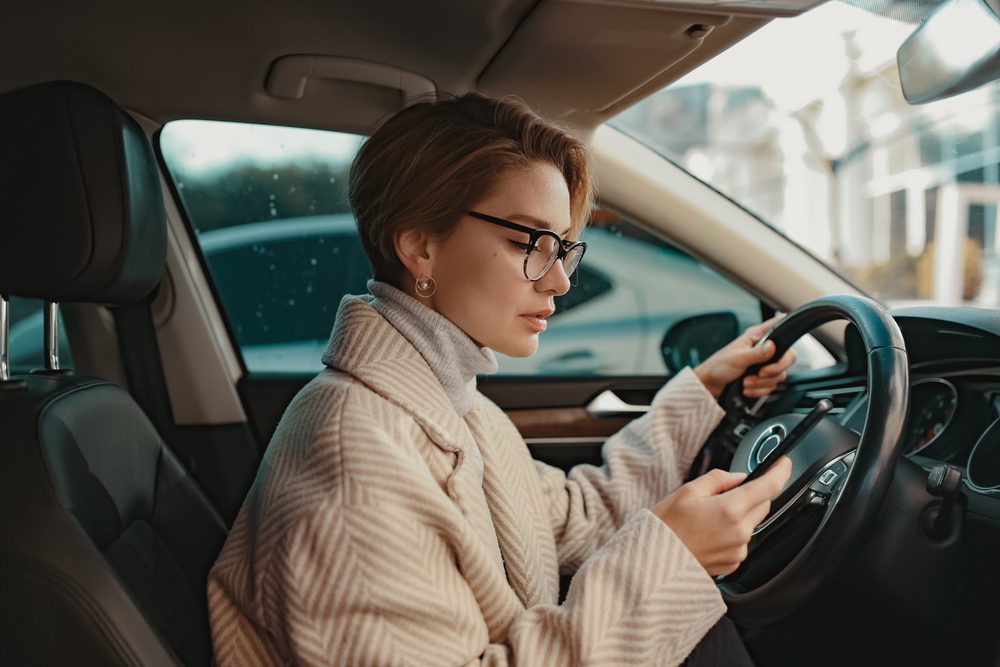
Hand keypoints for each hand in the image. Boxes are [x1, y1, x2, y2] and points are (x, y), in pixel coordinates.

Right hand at [652, 458, 792, 575]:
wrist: (653, 562)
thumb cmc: (665, 527)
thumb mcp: (688, 491)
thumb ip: (719, 479)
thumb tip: (739, 477)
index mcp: (730, 509)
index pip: (768, 487)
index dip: (780, 471)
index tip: (783, 463)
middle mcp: (739, 532)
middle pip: (763, 505)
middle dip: (753, 494)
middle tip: (726, 493)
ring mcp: (738, 550)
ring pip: (752, 523)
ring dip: (741, 515)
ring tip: (709, 517)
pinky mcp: (734, 563)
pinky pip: (742, 541)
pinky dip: (733, 532)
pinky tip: (710, 532)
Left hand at [694, 315, 796, 398]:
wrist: (710, 386)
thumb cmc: (718, 366)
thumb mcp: (737, 358)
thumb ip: (757, 353)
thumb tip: (773, 346)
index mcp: (757, 337)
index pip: (778, 326)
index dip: (788, 327)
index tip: (789, 335)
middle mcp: (763, 350)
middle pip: (787, 358)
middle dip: (774, 370)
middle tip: (760, 373)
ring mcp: (764, 365)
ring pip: (779, 375)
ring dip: (762, 383)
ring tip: (746, 382)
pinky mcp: (762, 379)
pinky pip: (771, 387)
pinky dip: (759, 390)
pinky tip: (747, 389)